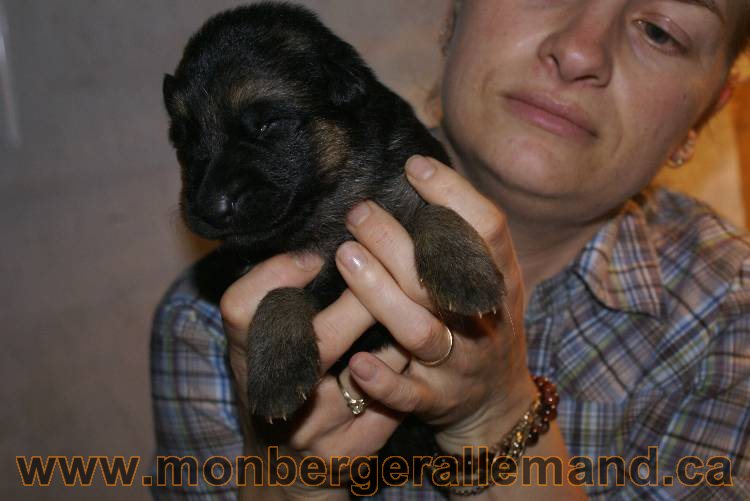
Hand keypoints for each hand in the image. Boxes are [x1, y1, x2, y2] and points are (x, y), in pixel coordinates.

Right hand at [220, 253, 411, 498]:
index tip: (314, 255)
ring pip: (369, 372)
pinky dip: (407, 371)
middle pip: (321, 342)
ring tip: (419, 305)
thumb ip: (283, 293)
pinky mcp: (345, 452)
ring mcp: (309, 429)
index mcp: (246, 354)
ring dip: (400, 335)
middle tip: (398, 274)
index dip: (276, 275)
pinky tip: (419, 349)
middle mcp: (272, 394)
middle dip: (367, 299)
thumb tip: (329, 239)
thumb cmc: (285, 373)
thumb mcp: (270, 334)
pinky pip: (390, 404)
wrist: (288, 456)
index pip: (242, 309)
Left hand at [339, 155, 536, 451]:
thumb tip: (422, 171)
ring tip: (345, 256)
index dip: (454, 194)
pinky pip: (408, 394)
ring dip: (380, 295)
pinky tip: (356, 362)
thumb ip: (464, 236)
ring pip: (420, 331)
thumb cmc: (483, 323)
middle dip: (396, 241)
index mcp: (500, 282)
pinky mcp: (436, 401)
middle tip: (358, 212)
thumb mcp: (489, 279)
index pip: (488, 230)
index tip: (413, 166)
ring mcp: (459, 364)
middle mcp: (482, 321)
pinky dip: (383, 380)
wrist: (499, 404)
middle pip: (442, 277)